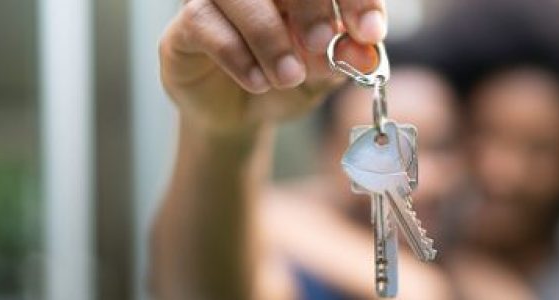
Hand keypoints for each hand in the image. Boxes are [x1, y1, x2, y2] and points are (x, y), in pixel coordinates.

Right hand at [160, 0, 383, 133]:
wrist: (240, 114)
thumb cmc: (285, 80)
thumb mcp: (325, 76)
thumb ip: (346, 60)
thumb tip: (368, 52)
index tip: (369, 31)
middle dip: (311, 7)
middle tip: (323, 44)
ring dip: (270, 36)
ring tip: (289, 76)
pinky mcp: (188, 23)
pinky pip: (205, 23)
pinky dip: (237, 54)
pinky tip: (258, 82)